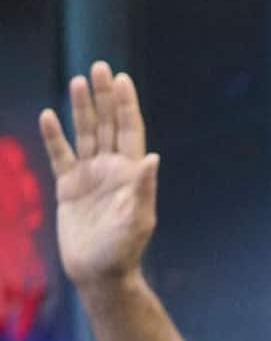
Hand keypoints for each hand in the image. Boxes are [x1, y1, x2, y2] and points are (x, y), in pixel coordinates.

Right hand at [39, 61, 157, 288]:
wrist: (98, 272)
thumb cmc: (124, 250)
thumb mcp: (138, 219)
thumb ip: (143, 188)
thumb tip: (153, 157)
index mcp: (131, 174)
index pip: (130, 131)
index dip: (126, 105)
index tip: (122, 79)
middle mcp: (111, 169)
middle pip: (108, 125)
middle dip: (104, 97)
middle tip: (99, 67)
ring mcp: (89, 176)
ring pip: (84, 134)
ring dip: (81, 109)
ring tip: (78, 82)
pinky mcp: (68, 187)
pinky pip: (59, 155)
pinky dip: (54, 136)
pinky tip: (49, 115)